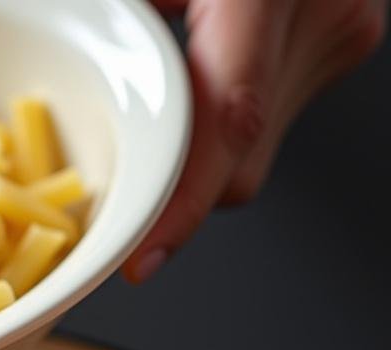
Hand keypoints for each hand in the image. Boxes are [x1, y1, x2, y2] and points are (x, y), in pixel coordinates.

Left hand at [122, 0, 386, 282]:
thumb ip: (131, 13)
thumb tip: (78, 39)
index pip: (227, 119)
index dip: (183, 202)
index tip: (143, 255)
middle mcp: (323, 16)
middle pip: (238, 157)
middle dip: (174, 186)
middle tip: (117, 188)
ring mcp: (343, 34)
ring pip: (252, 151)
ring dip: (197, 153)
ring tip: (161, 110)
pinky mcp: (342, 45)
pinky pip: (267, 118)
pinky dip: (219, 124)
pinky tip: (195, 91)